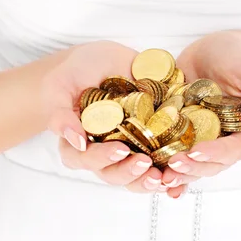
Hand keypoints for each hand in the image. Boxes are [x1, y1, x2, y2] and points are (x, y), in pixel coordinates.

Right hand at [42, 41, 162, 192]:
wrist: (102, 60)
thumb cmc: (73, 73)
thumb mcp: (59, 88)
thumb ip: (60, 114)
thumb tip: (77, 141)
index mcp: (79, 144)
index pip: (86, 160)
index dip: (102, 159)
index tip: (120, 150)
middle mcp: (104, 152)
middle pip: (114, 174)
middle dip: (130, 173)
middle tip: (146, 164)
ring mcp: (128, 148)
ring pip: (138, 176)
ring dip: (151, 181)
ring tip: (166, 178)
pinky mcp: (151, 140)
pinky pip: (161, 164)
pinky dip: (171, 175)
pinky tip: (181, 181)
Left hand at [162, 31, 240, 197]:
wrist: (216, 44)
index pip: (231, 151)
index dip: (214, 154)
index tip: (196, 152)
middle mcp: (220, 139)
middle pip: (208, 164)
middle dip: (191, 168)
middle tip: (172, 164)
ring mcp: (197, 135)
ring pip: (189, 163)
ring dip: (175, 173)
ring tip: (159, 177)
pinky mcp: (176, 128)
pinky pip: (169, 148)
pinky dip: (160, 164)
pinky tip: (148, 174)